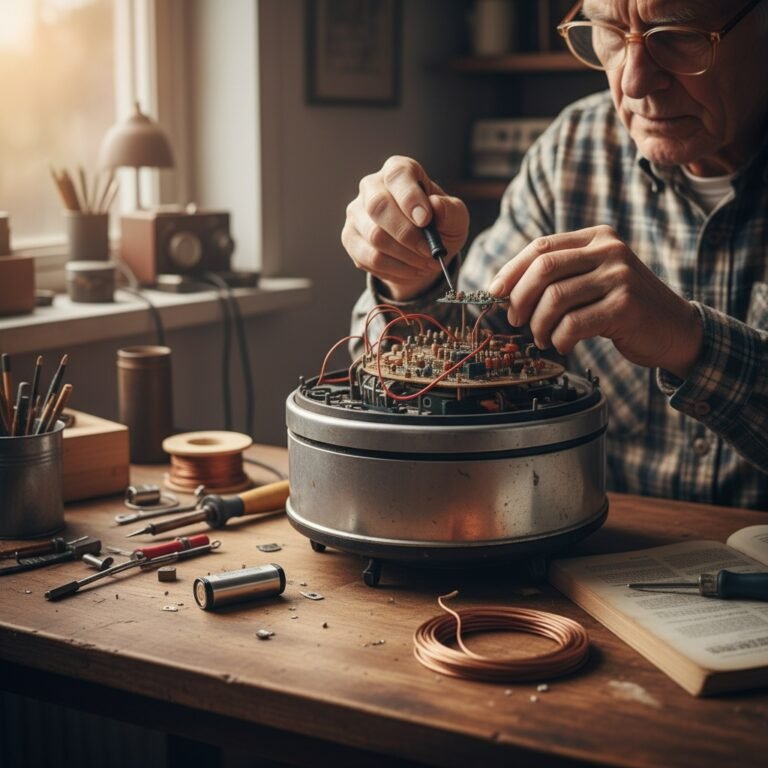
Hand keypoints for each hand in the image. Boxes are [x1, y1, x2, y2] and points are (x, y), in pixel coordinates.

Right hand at [341, 156, 468, 300]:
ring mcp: (356, 213)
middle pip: (379, 206)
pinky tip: (410, 269)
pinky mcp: (350, 238)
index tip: (426, 220)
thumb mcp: (455, 218)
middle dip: (407, 234)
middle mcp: (372, 186)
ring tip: (426, 264)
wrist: (421, 252)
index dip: (410, 198)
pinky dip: (395, 269)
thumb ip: (451, 210)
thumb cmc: (439, 226)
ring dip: (405, 256)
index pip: (397, 175)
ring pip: (374, 236)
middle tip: (430, 252)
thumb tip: (435, 205)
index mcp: (399, 171)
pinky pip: (369, 258)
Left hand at [488, 225, 703, 377]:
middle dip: (520, 298)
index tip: (495, 292)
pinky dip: (559, 338)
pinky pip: (573, 323)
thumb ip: (559, 275)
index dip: (512, 270)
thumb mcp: (594, 278)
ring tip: (541, 337)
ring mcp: (620, 277)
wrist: (675, 328)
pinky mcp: (625, 307)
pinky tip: (562, 344)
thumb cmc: (623, 306)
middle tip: (515, 320)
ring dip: (539, 325)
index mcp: (597, 238)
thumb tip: (504, 289)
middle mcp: (610, 251)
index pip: (541, 247)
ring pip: (555, 298)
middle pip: (543, 269)